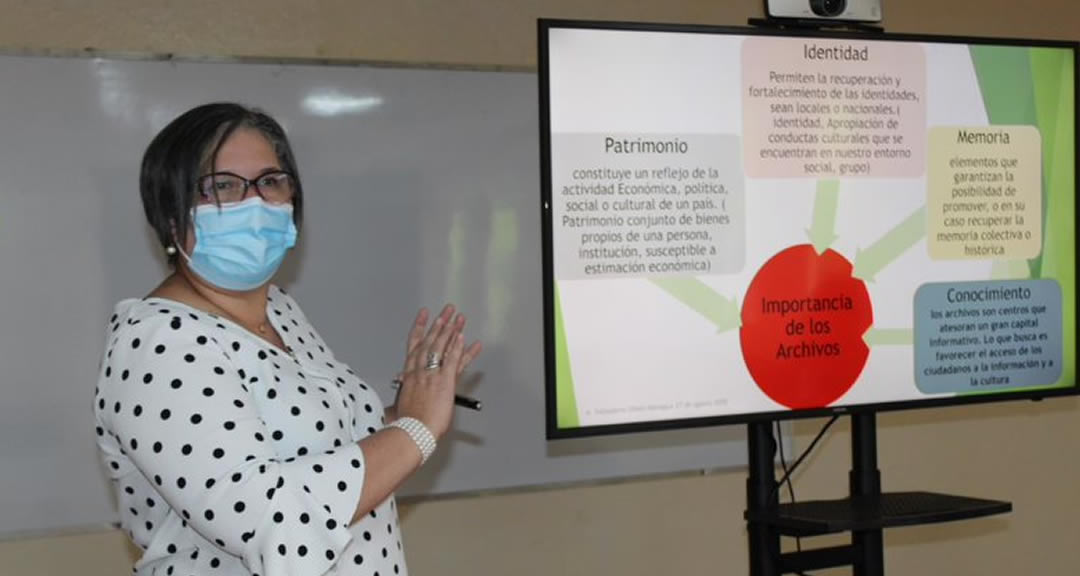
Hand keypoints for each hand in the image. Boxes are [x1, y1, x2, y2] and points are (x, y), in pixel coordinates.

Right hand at [393, 305, 481, 438]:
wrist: (412, 432)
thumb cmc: (406, 425)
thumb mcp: (398, 408)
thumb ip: (398, 401)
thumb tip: (393, 407)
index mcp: (408, 376)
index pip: (414, 346)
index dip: (419, 328)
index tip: (424, 315)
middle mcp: (419, 371)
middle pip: (429, 341)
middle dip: (439, 323)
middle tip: (447, 310)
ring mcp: (432, 374)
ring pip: (441, 347)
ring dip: (450, 330)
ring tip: (457, 316)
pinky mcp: (444, 381)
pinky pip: (452, 360)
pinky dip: (458, 347)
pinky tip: (462, 336)